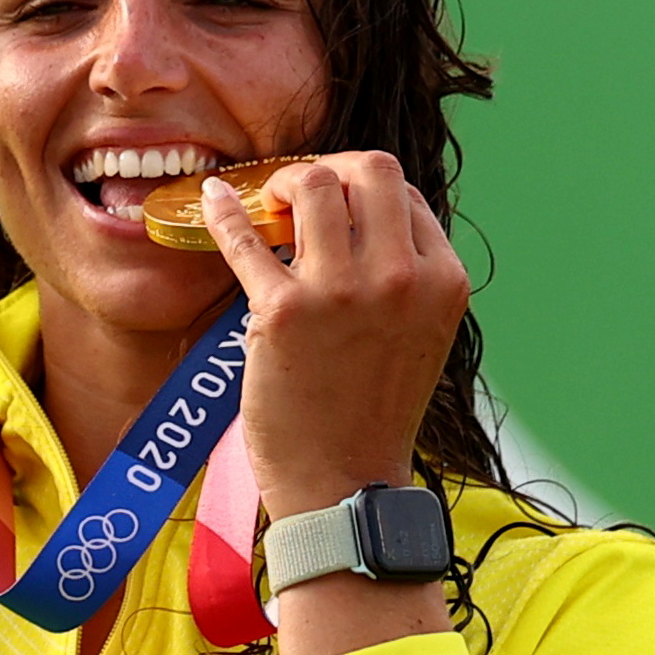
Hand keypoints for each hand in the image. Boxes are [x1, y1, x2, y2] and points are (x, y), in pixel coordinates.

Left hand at [197, 153, 469, 517]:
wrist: (344, 485)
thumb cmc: (373, 410)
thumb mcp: (420, 332)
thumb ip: (405, 273)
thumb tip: (359, 211)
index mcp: (443, 280)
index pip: (402, 192)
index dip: (359, 187)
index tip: (329, 201)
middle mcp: (403, 278)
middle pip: (367, 170)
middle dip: (327, 169)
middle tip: (297, 194)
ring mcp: (343, 293)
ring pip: (312, 185)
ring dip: (282, 186)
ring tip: (267, 209)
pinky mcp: (285, 313)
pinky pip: (246, 238)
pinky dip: (223, 212)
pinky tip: (211, 200)